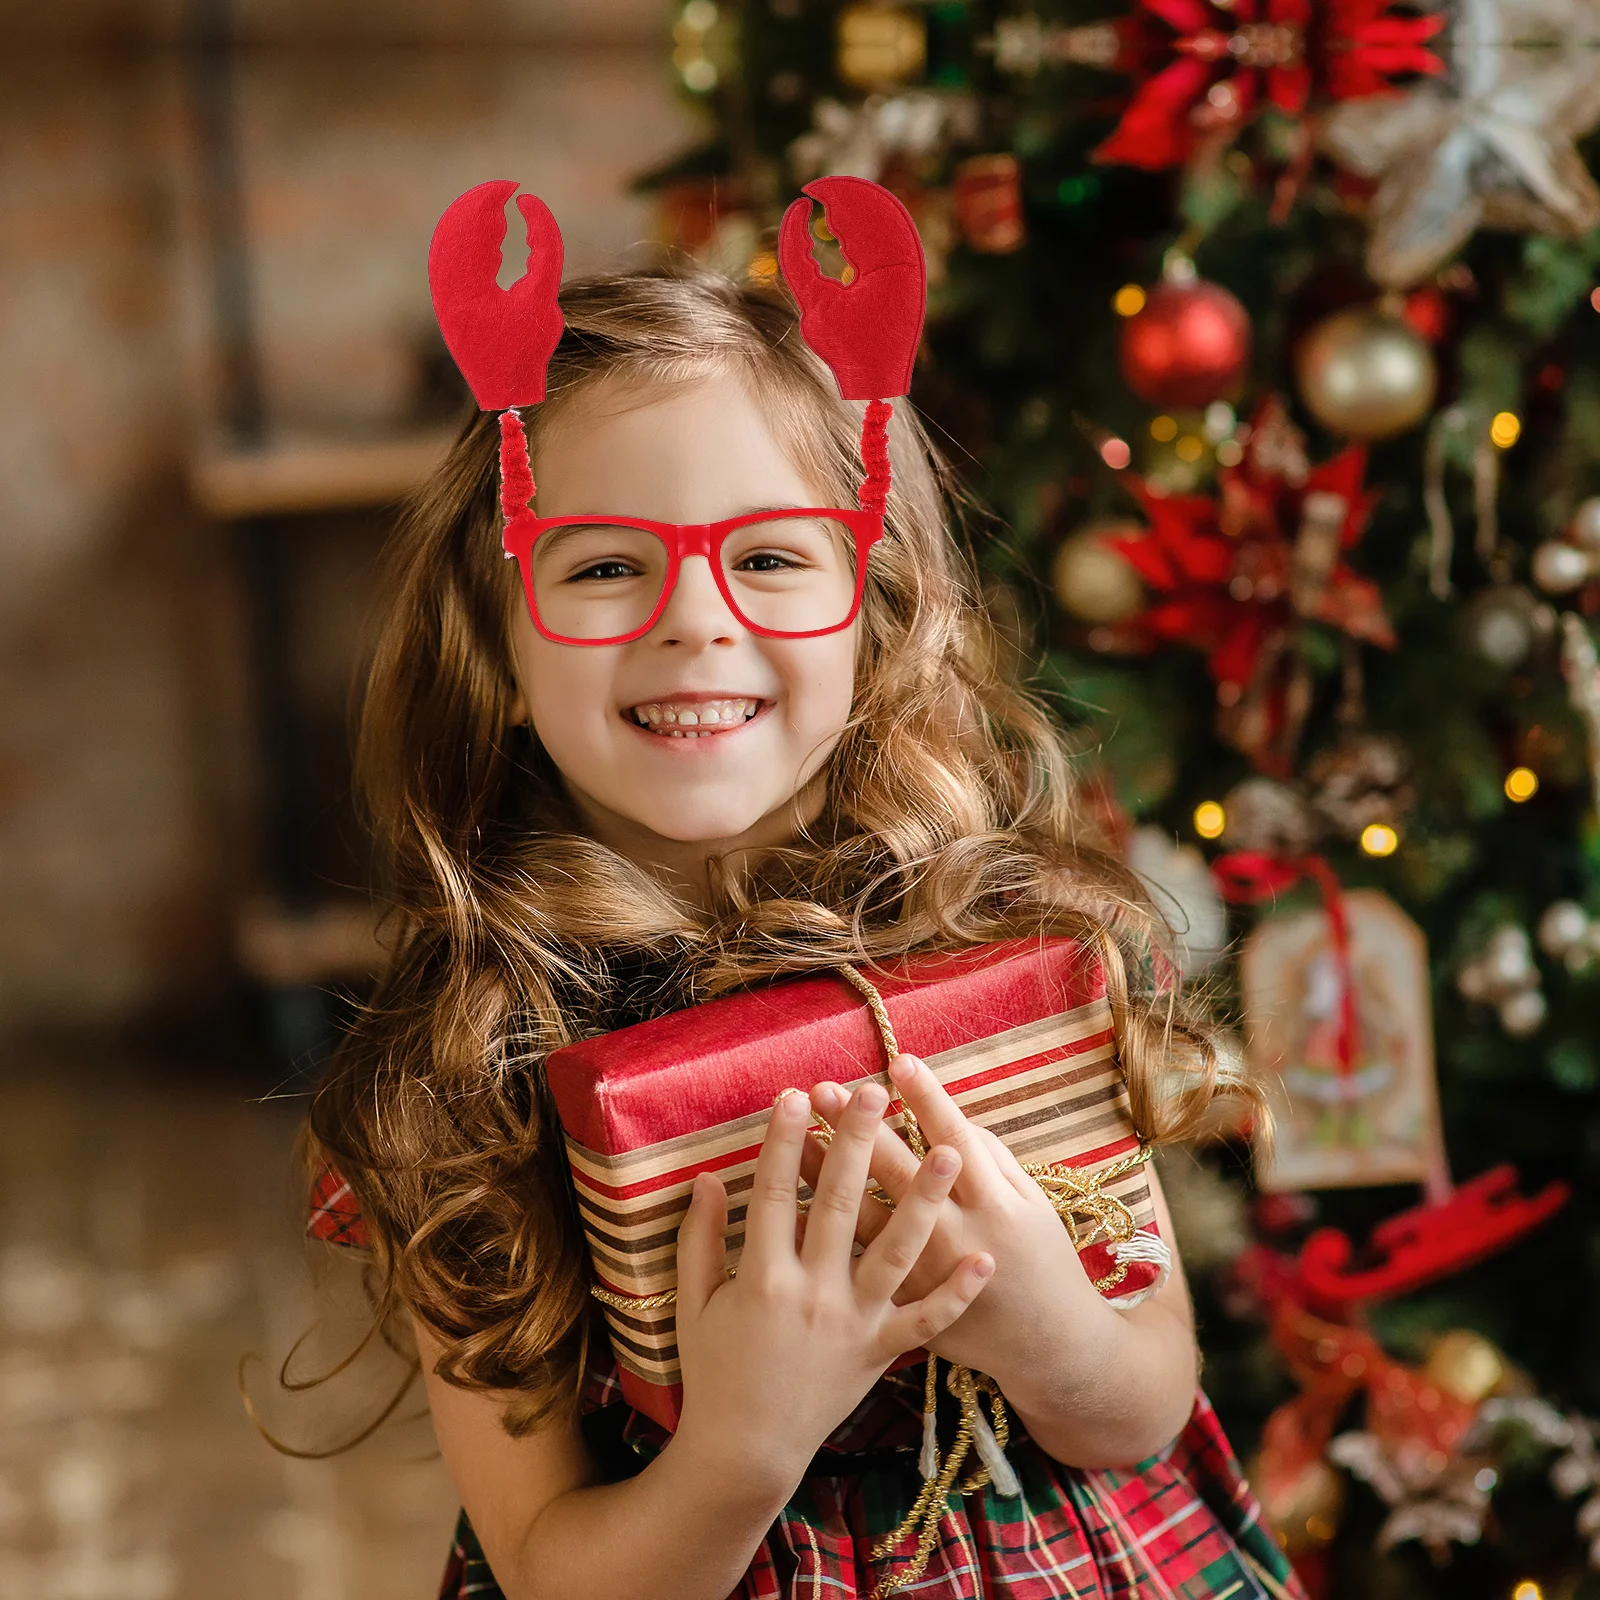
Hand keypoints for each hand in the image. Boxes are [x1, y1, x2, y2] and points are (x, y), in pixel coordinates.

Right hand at [671, 1079, 994, 1498]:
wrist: (745, 1451)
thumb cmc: (714, 1372)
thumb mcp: (692, 1304)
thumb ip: (697, 1239)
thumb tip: (706, 1177)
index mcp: (760, 1277)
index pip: (773, 1192)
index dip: (785, 1141)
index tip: (797, 1094)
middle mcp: (811, 1294)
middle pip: (838, 1205)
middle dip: (858, 1144)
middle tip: (875, 1093)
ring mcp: (852, 1323)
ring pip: (895, 1252)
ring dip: (923, 1200)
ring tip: (950, 1151)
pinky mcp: (879, 1351)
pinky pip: (925, 1322)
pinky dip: (956, 1294)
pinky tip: (985, 1261)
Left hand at [800, 1054, 1092, 1381]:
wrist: (1049, 1351)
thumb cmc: (1045, 1264)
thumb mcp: (1034, 1204)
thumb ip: (995, 1160)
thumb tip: (950, 1122)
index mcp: (993, 1204)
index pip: (954, 1136)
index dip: (927, 1097)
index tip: (898, 1061)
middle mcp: (954, 1235)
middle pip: (896, 1171)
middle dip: (858, 1126)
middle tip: (824, 1087)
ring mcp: (923, 1275)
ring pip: (864, 1217)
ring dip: (828, 1173)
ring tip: (797, 1135)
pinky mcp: (902, 1309)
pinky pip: (855, 1266)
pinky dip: (824, 1237)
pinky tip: (795, 1206)